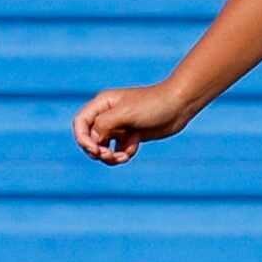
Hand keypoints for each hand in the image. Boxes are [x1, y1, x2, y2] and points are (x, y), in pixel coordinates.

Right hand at [73, 81, 197, 165]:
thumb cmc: (153, 105)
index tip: (94, 149)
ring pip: (104, 147)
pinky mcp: (132, 135)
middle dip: (97, 150)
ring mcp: (120, 126)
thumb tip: (93, 140)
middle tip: (108, 156)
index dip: (82, 138)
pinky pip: (119, 150)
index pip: (81, 123)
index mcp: (102, 104)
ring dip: (109, 156)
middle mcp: (108, 115)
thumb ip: (104, 125)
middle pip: (90, 138)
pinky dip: (123, 154)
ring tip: (123, 158)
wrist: (180, 105)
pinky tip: (132, 150)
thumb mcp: (125, 113)